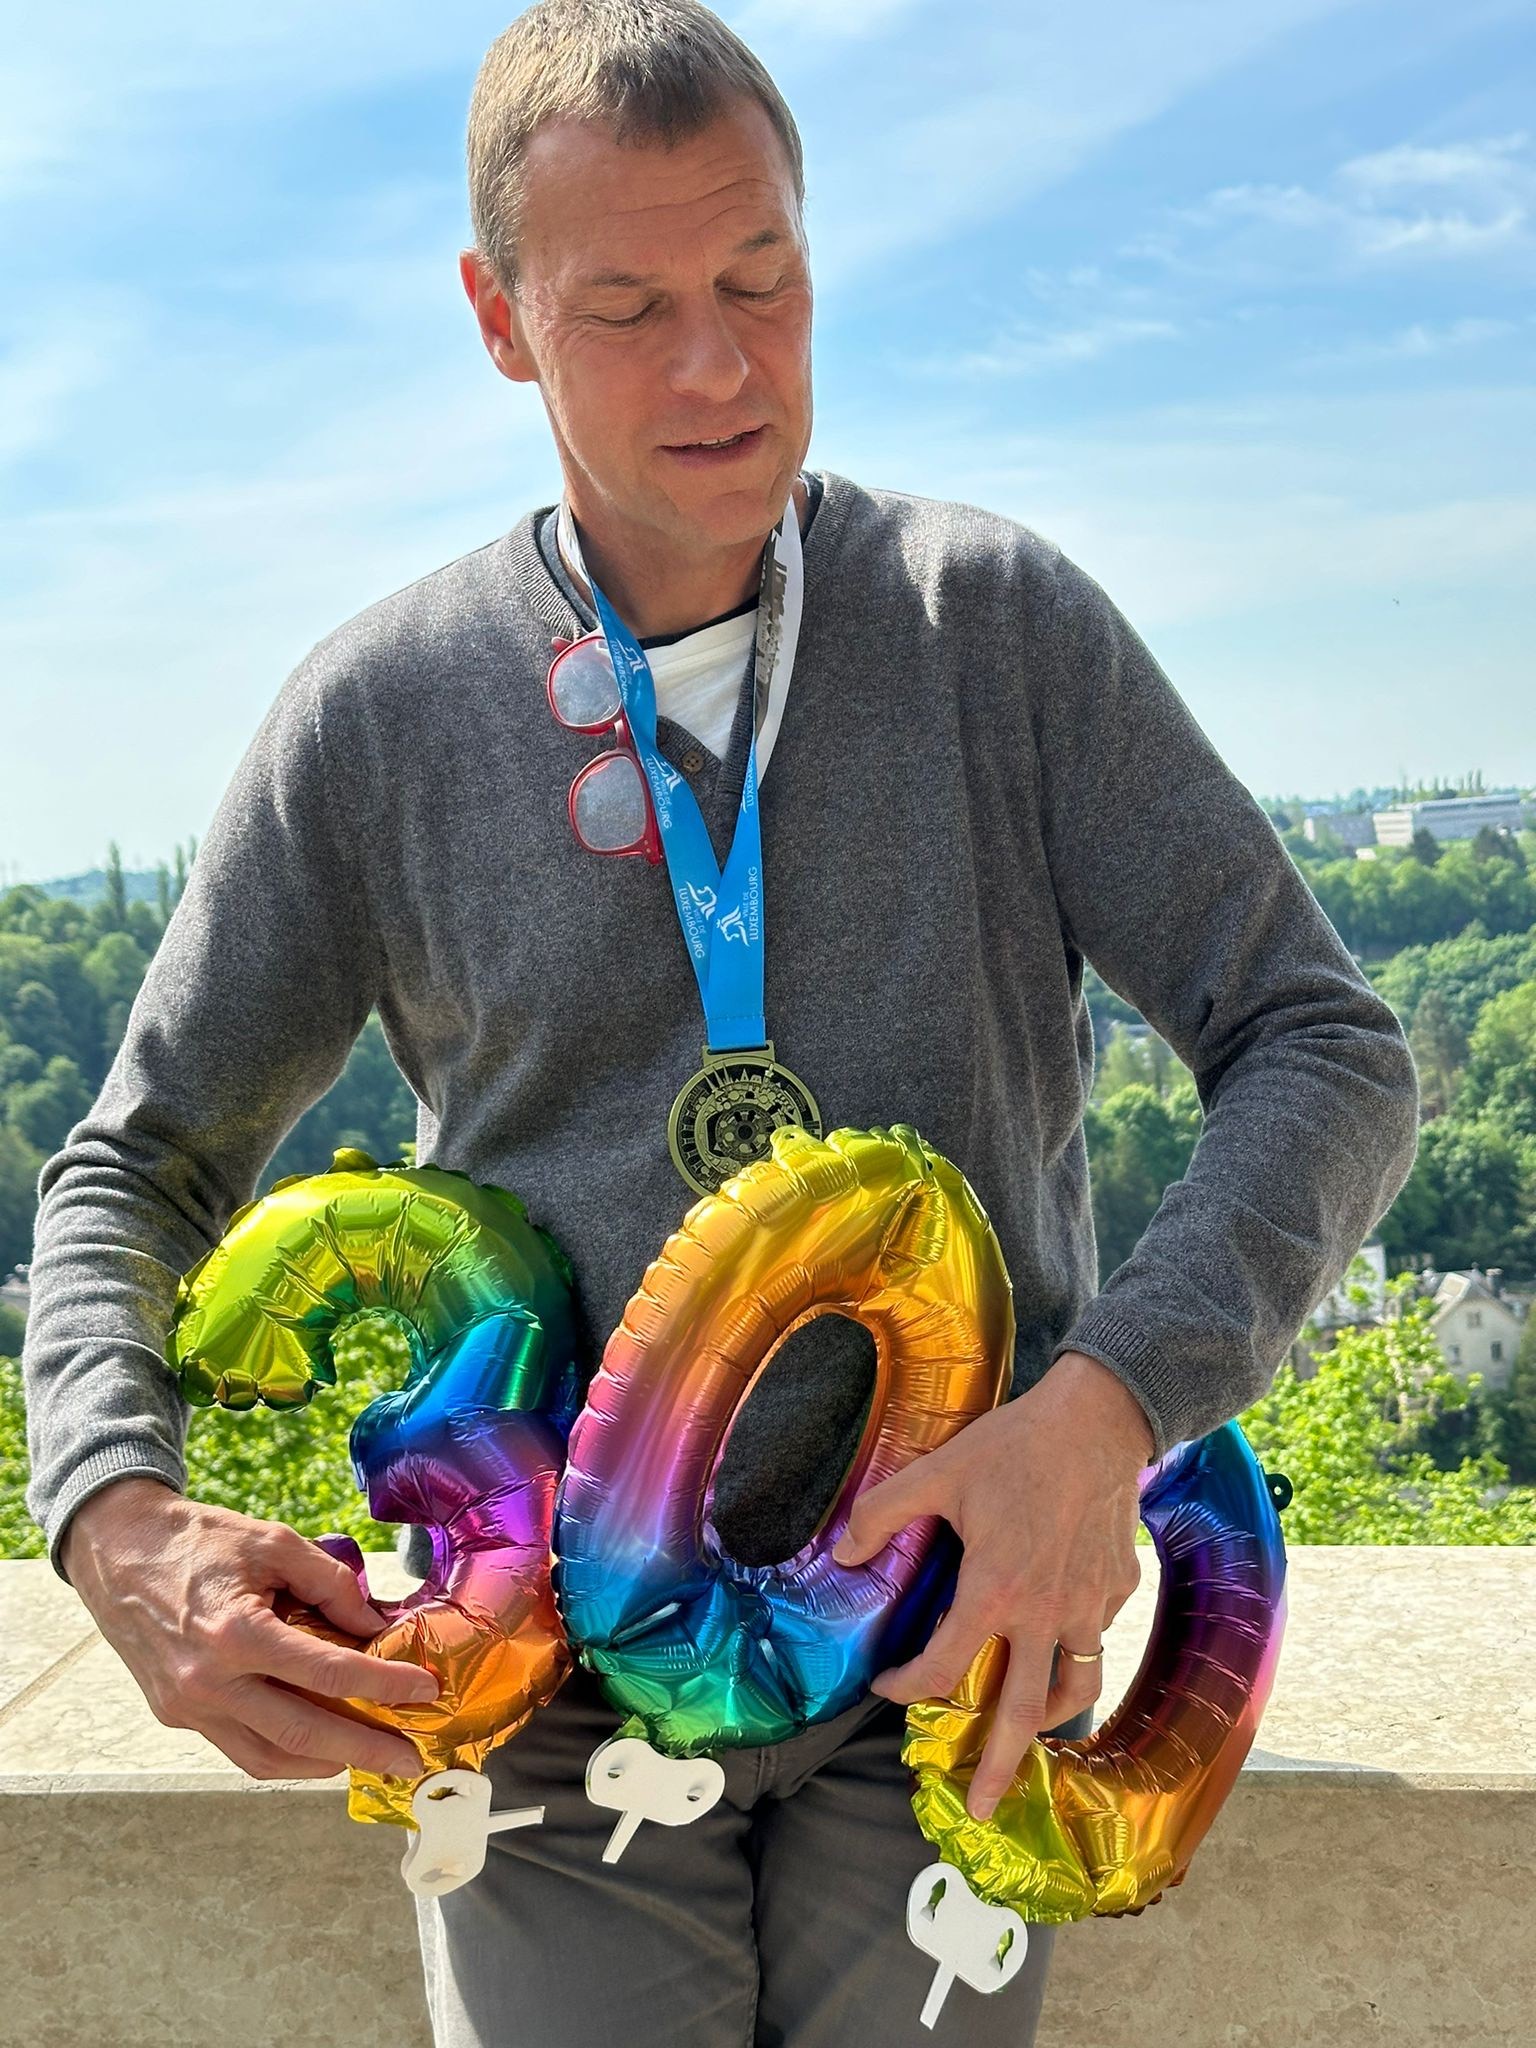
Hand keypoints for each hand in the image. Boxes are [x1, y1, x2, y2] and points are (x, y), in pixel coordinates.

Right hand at [59, 1477, 436, 1781]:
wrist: (118, 1551)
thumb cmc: (198, 1540)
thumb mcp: (274, 1542)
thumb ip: (330, 1584)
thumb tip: (375, 1627)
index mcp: (236, 1633)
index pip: (327, 1672)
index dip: (383, 1684)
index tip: (423, 1690)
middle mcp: (209, 1682)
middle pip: (302, 1732)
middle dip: (364, 1750)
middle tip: (409, 1759)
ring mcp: (187, 1707)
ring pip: (266, 1757)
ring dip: (323, 1763)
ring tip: (368, 1756)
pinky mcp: (175, 1715)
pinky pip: (238, 1748)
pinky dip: (282, 1752)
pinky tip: (315, 1743)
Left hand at [832, 1350, 1153, 1820]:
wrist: (1099, 1421)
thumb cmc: (1014, 1446)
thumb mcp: (937, 1472)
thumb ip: (884, 1514)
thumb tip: (844, 1553)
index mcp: (993, 1592)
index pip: (943, 1667)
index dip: (907, 1685)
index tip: (888, 1686)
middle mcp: (1044, 1614)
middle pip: (1021, 1714)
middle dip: (997, 1768)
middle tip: (983, 1810)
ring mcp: (1088, 1607)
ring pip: (1073, 1686)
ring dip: (1046, 1719)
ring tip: (1028, 1736)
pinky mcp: (1118, 1589)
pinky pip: (1097, 1639)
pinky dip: (1078, 1654)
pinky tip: (1063, 1643)